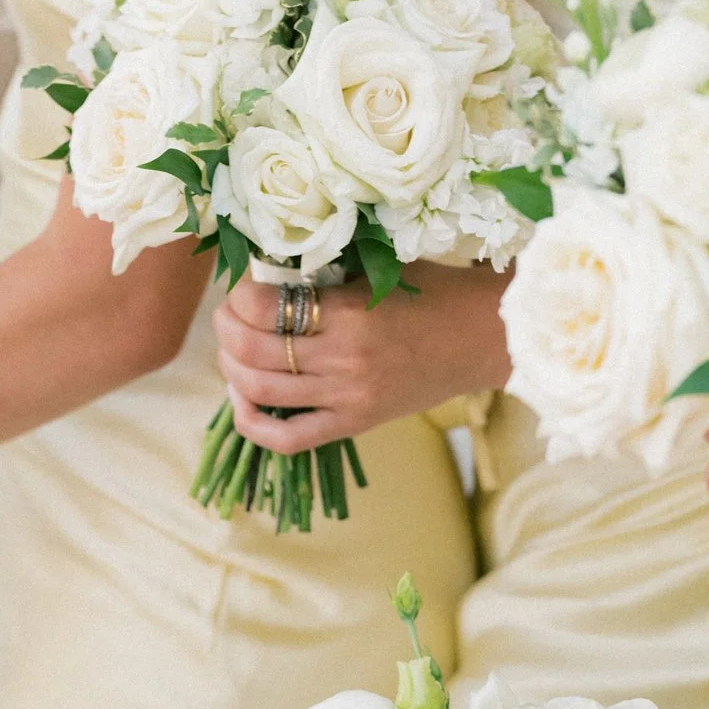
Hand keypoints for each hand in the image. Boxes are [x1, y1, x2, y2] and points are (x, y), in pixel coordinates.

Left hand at [214, 260, 511, 452]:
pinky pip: (288, 439)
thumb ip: (326, 275)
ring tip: (233, 351)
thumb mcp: (378, 270)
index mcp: (348, 313)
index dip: (238, 296)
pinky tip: (243, 401)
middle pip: (251, 350)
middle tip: (227, 317)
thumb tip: (266, 273)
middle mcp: (344, 359)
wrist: (483, 337)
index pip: (263, 306)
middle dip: (225, 330)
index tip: (241, 286)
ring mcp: (347, 397)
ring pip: (260, 391)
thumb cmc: (433, 293)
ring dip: (231, 369)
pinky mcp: (354, 424)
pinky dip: (252, 424)